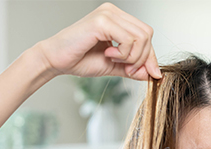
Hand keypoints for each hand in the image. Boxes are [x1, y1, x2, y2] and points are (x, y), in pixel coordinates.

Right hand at [36, 2, 160, 80]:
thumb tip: (153, 74)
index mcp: (117, 18)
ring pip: (141, 36)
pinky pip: (128, 39)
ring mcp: (108, 14)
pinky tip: (108, 54)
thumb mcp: (114, 65)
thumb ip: (133, 67)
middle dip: (143, 58)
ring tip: (114, 60)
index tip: (150, 74)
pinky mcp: (102, 21)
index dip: (151, 56)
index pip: (146, 34)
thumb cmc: (80, 59)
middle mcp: (113, 12)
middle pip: (148, 34)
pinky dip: (123, 53)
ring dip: (133, 56)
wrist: (56, 61)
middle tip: (127, 69)